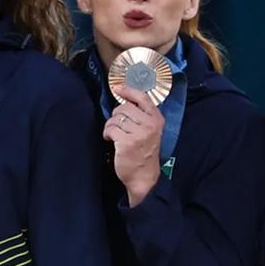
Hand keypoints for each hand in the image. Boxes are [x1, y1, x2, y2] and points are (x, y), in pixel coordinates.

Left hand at [104, 85, 165, 206]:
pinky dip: (107, 134)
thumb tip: (124, 100)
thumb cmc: (145, 153)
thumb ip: (143, 116)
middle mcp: (150, 125)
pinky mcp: (127, 143)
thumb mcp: (151, 131)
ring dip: (110, 126)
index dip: (128, 91)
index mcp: (157, 120)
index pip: (142, 98)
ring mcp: (139, 134)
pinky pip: (110, 129)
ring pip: (115, 118)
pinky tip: (111, 140)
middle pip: (124, 108)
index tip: (118, 88)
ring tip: (114, 135)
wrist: (144, 176)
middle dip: (116, 116)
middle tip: (117, 126)